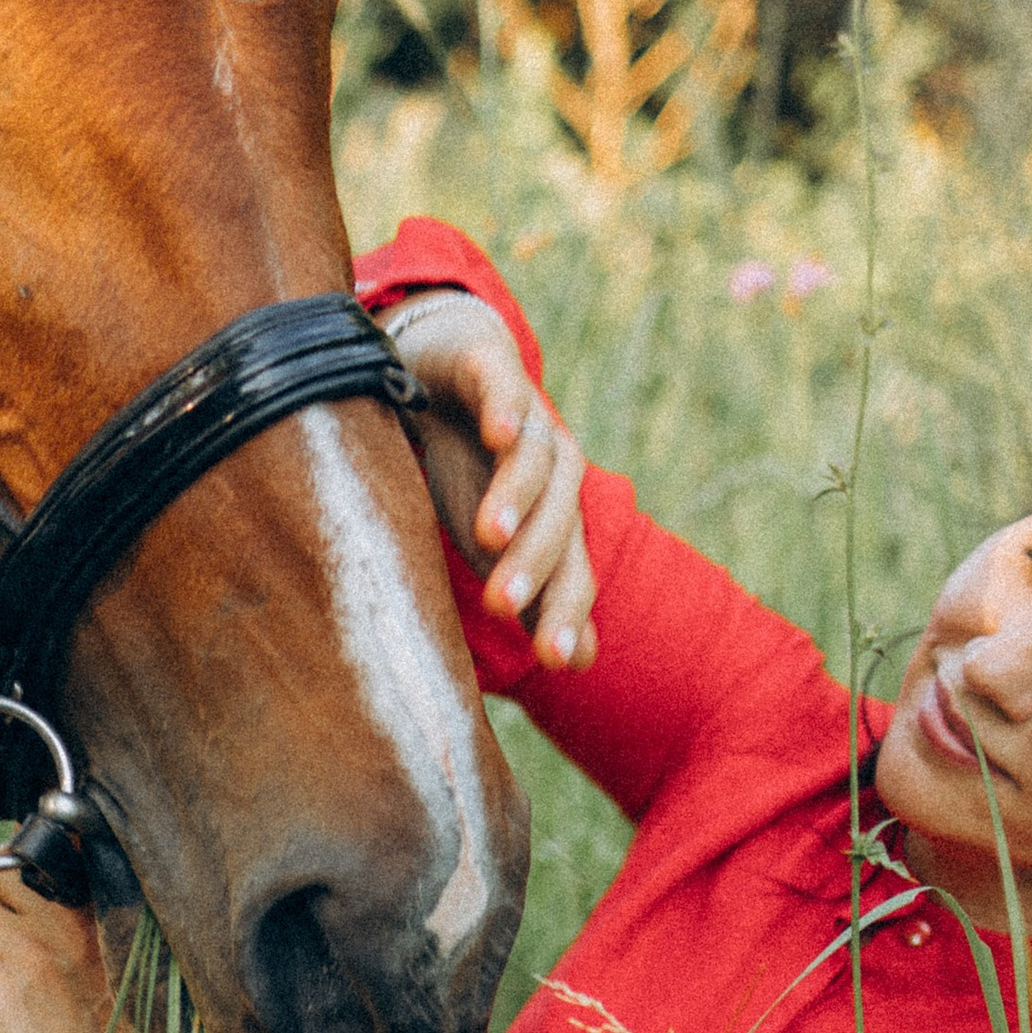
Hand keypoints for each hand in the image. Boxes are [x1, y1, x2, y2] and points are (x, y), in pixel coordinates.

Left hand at [0, 875, 143, 1032]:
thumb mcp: (136, 972)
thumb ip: (96, 928)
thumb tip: (47, 900)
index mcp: (107, 914)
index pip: (52, 850)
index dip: (36, 875)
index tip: (39, 903)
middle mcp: (64, 926)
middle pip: (2, 875)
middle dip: (4, 909)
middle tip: (23, 959)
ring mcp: (24, 957)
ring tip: (13, 993)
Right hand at [384, 287, 596, 670]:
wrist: (449, 369)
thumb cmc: (469, 468)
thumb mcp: (493, 539)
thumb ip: (530, 593)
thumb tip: (582, 664)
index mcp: (557, 518)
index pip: (569, 572)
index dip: (564, 613)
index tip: (553, 661)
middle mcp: (555, 469)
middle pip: (557, 522)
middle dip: (533, 565)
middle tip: (502, 606)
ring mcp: (529, 417)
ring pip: (534, 462)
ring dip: (516, 498)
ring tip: (488, 535)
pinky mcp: (493, 368)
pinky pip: (504, 388)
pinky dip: (505, 409)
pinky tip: (497, 433)